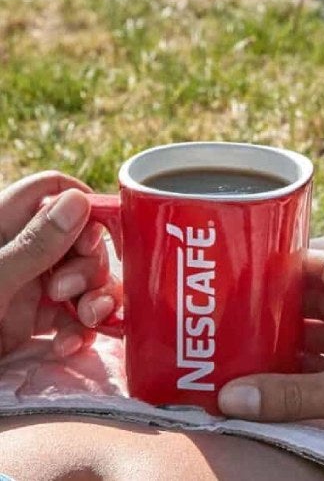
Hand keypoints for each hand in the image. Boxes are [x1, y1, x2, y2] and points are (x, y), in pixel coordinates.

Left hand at [0, 172, 115, 356]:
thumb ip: (33, 246)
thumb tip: (78, 200)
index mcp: (0, 227)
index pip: (52, 191)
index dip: (83, 205)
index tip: (99, 234)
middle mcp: (18, 252)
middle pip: (79, 237)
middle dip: (91, 263)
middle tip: (72, 292)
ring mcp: (24, 289)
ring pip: (82, 278)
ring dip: (95, 298)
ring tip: (88, 320)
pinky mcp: (27, 326)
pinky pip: (70, 318)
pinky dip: (78, 331)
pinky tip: (69, 346)